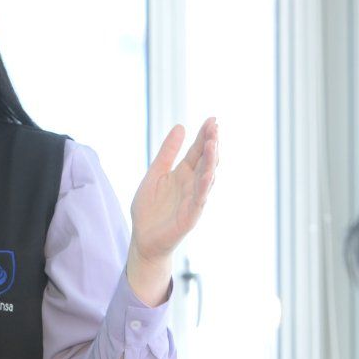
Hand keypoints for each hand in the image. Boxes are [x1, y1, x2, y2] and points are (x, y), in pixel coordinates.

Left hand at [127, 116, 217, 304]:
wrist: (143, 239)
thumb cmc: (149, 209)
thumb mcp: (155, 174)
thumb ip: (167, 152)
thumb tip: (180, 126)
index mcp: (183, 174)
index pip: (197, 151)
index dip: (204, 136)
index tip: (212, 119)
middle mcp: (192, 185)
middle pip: (206, 161)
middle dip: (211, 144)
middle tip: (215, 127)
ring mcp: (193, 200)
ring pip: (207, 178)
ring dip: (211, 162)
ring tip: (213, 144)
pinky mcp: (191, 216)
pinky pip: (200, 199)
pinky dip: (205, 186)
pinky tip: (209, 173)